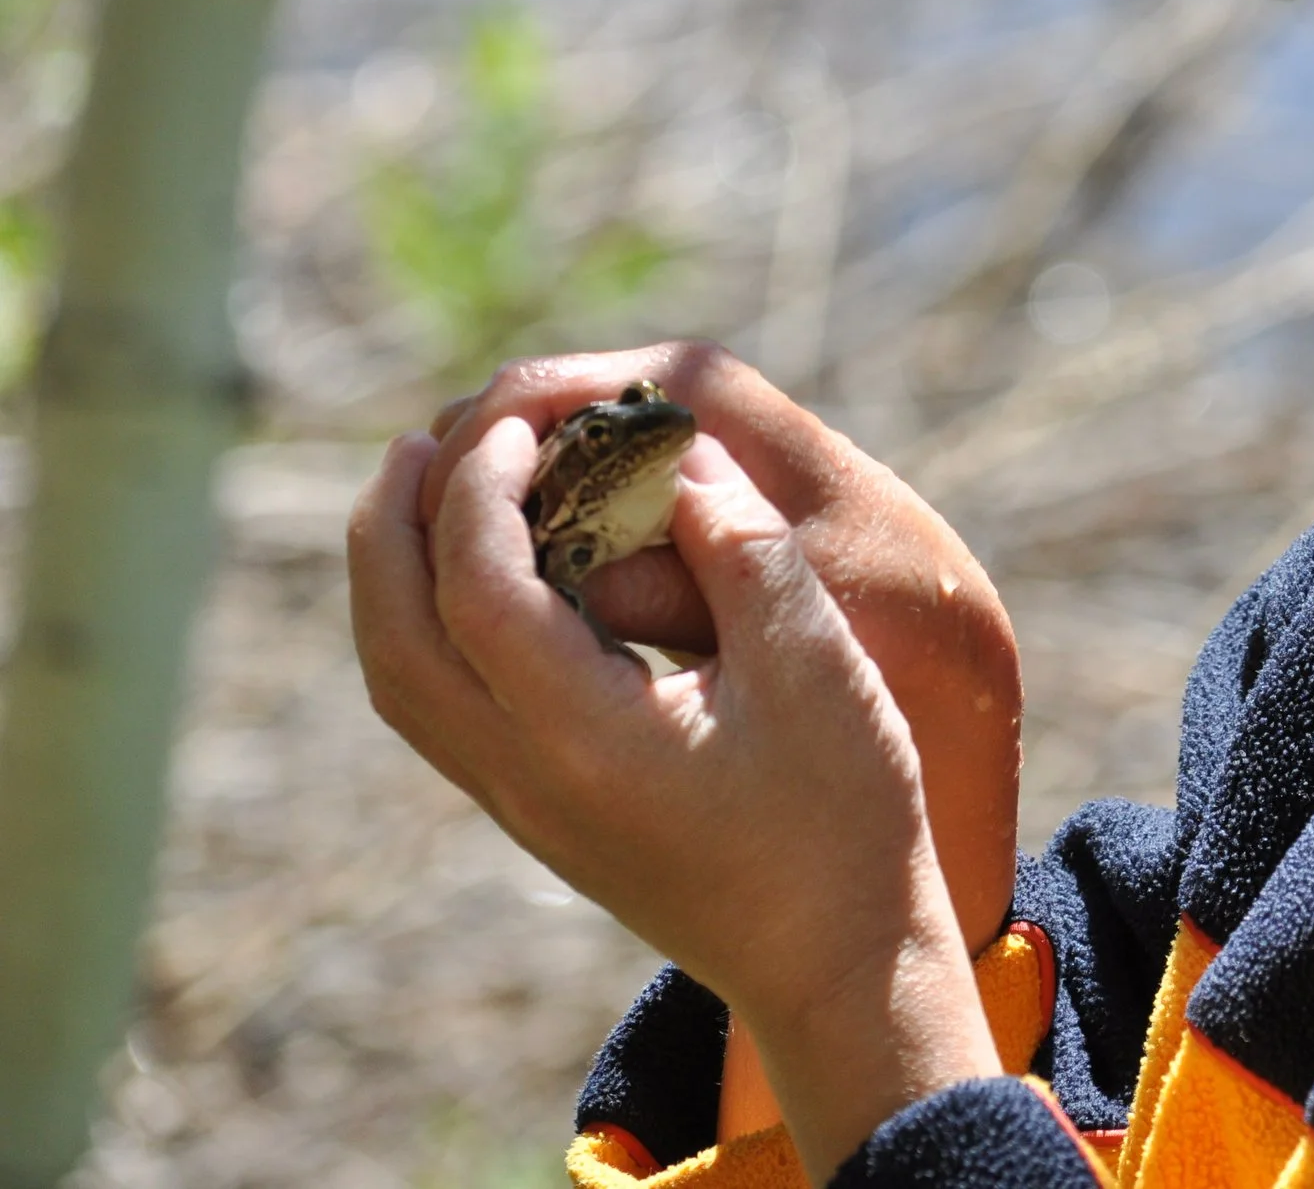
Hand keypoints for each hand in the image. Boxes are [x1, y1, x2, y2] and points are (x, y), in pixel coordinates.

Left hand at [419, 343, 1019, 951]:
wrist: (840, 967)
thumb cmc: (845, 820)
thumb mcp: (817, 667)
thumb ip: (742, 550)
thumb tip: (678, 458)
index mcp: (585, 742)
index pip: (477, 590)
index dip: (484, 488)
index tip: (526, 419)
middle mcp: (527, 781)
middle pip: (395, 642)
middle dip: (395, 527)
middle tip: (428, 438)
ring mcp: (525, 809)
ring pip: (402, 683)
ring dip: (395, 578)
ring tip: (433, 494)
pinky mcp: (542, 817)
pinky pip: (439, 709)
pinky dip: (429, 626)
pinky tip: (486, 580)